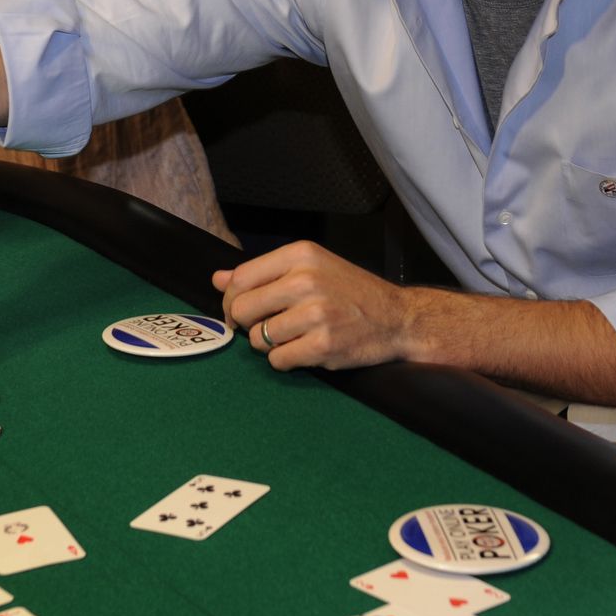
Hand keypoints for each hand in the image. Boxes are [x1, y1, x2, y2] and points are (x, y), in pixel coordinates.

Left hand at [212, 240, 412, 370]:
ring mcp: (315, 315)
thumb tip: (218, 279)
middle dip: (246, 324)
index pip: (241, 278)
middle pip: (243, 309)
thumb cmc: (350, 291)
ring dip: (267, 344)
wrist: (396, 318)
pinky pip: (278, 360)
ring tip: (291, 337)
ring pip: (257, 338)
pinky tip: (303, 349)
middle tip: (264, 327)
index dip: (231, 299)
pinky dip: (284, 360)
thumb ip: (263, 273)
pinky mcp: (322, 346)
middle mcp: (306, 281)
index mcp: (301, 255)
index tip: (238, 310)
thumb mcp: (310, 267)